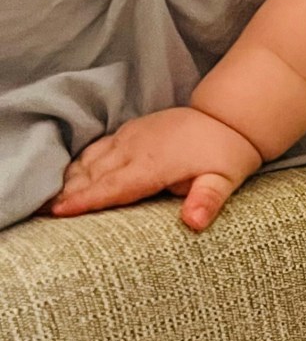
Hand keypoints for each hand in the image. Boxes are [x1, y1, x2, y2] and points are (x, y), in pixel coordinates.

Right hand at [48, 107, 264, 231]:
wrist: (228, 117)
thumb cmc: (227, 154)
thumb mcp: (225, 180)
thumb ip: (207, 200)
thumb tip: (194, 222)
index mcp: (155, 165)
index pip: (114, 187)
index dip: (86, 200)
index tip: (59, 212)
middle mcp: (137, 149)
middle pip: (95, 174)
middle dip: (67, 193)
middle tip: (42, 213)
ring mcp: (132, 137)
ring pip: (92, 159)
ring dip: (69, 178)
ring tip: (47, 199)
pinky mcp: (131, 131)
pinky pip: (98, 147)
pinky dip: (80, 162)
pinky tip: (69, 174)